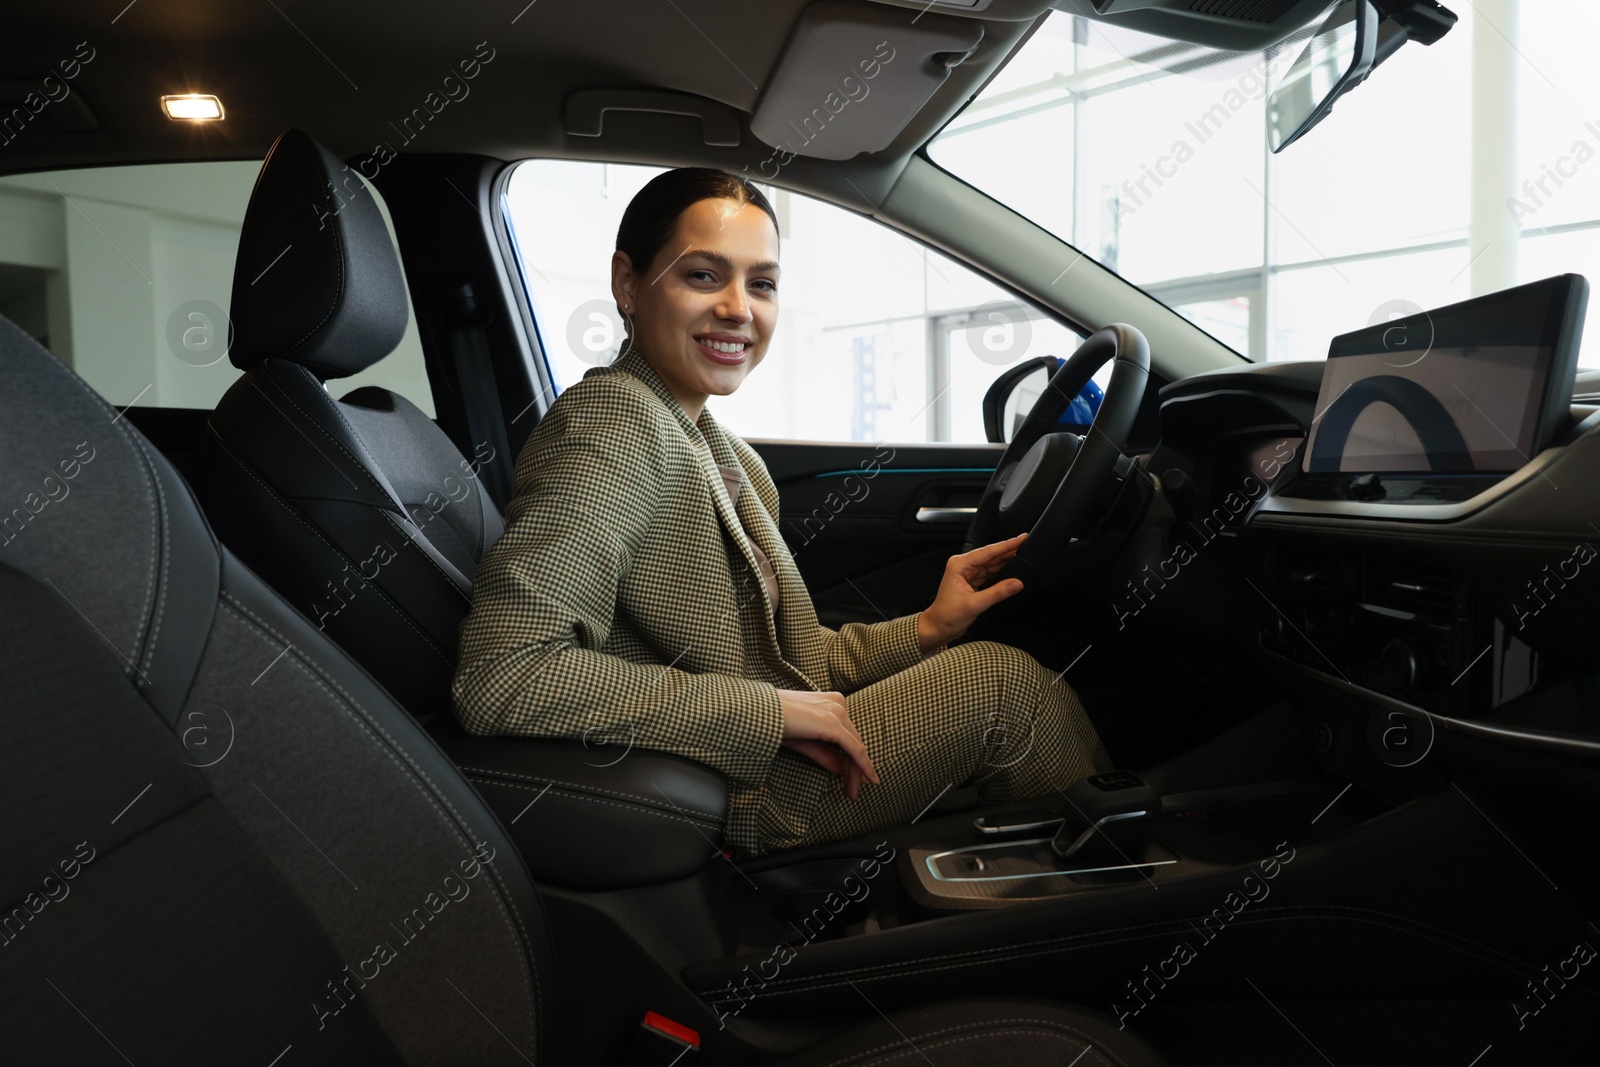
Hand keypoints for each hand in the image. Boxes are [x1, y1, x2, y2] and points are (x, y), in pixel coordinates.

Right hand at [777, 688, 879, 800]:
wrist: (757, 713)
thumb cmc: (772, 723)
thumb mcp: (802, 741)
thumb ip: (822, 752)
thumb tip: (839, 769)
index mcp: (829, 701)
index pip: (846, 735)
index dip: (851, 759)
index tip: (853, 778)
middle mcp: (837, 703)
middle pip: (853, 742)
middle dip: (855, 769)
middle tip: (852, 792)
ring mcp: (836, 712)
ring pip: (855, 747)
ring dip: (857, 773)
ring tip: (852, 794)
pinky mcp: (833, 724)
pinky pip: (854, 749)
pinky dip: (863, 766)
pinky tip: (868, 780)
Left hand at [917, 531, 1028, 652]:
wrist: (938, 628)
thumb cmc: (947, 616)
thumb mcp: (974, 605)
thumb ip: (997, 593)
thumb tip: (1016, 583)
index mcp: (959, 565)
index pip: (987, 552)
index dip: (1006, 545)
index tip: (1021, 538)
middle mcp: (963, 565)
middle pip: (990, 555)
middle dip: (1008, 550)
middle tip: (1026, 544)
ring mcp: (968, 573)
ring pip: (991, 563)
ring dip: (1006, 560)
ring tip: (1023, 555)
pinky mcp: (972, 581)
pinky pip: (990, 573)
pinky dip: (1002, 571)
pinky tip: (1012, 569)